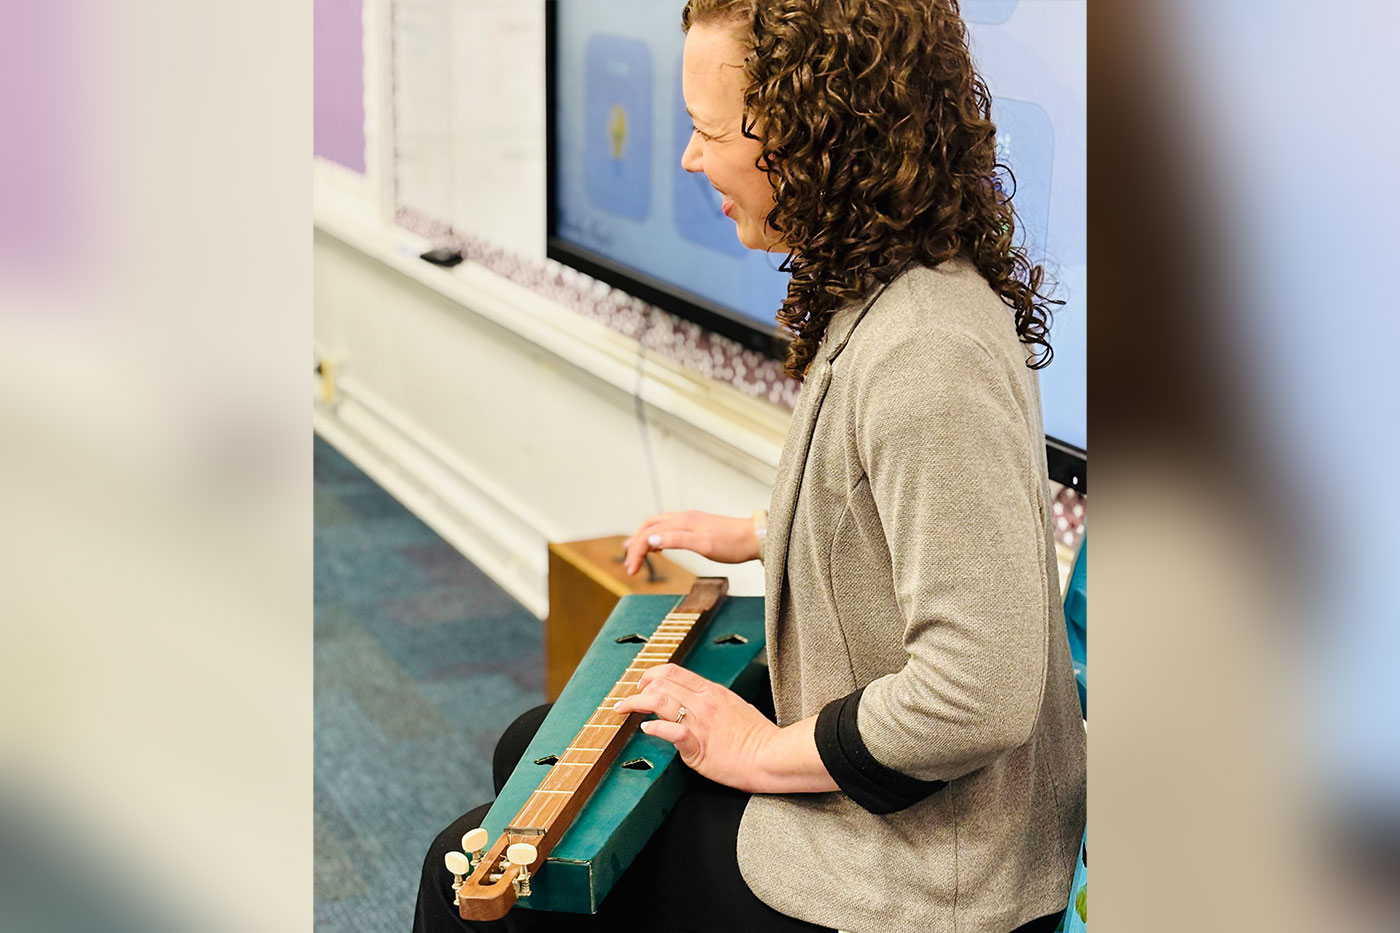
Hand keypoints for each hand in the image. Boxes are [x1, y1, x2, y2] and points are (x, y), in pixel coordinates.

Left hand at [613, 664, 779, 792]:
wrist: (772, 755)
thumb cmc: (758, 737)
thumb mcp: (735, 706)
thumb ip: (714, 703)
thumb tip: (696, 707)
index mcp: (712, 691)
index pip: (675, 672)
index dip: (652, 674)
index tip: (642, 683)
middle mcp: (704, 702)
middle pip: (662, 683)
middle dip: (638, 689)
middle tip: (627, 699)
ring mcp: (700, 722)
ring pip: (660, 701)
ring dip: (636, 703)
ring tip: (624, 709)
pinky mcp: (699, 745)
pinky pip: (671, 730)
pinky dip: (654, 728)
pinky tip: (646, 729)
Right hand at [622, 510, 759, 575]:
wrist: (755, 538)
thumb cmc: (733, 544)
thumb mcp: (704, 546)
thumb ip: (677, 541)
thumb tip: (651, 540)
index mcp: (682, 522)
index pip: (649, 534)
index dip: (636, 551)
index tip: (632, 570)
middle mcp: (683, 518)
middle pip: (648, 526)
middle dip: (635, 545)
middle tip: (630, 566)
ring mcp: (689, 520)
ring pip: (656, 525)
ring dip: (643, 540)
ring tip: (636, 556)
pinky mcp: (695, 525)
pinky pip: (667, 527)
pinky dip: (656, 537)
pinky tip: (658, 548)